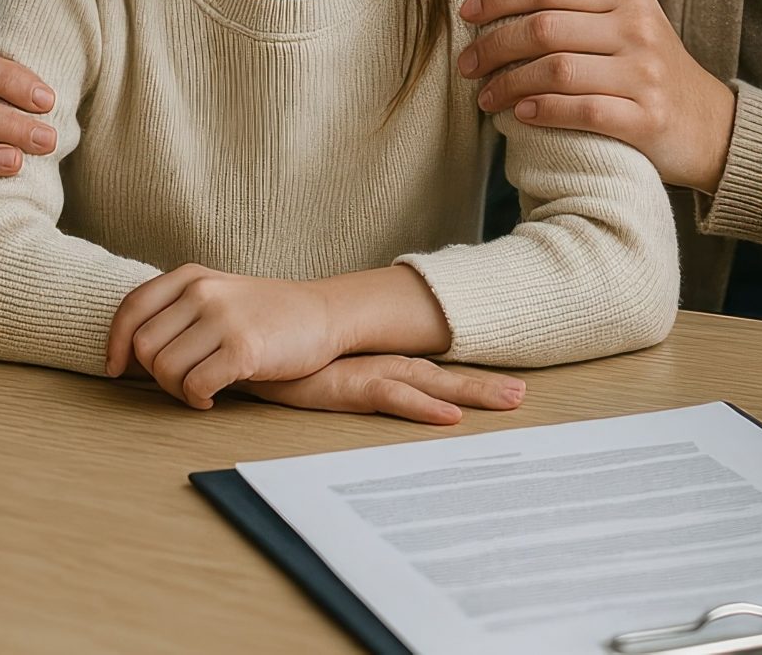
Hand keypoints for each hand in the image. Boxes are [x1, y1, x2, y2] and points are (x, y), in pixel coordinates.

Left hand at [105, 267, 348, 408]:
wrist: (325, 314)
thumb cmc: (267, 313)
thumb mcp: (219, 293)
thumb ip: (178, 310)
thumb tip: (128, 353)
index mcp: (192, 276)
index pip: (132, 308)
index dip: (115, 344)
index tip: (117, 369)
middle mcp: (203, 291)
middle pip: (144, 346)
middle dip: (155, 375)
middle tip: (181, 382)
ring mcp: (224, 318)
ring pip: (165, 369)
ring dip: (177, 391)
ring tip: (201, 390)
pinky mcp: (244, 348)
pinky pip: (195, 386)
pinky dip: (197, 401)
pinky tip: (212, 399)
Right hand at [248, 356, 527, 425]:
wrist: (239, 345)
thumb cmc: (275, 360)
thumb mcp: (312, 377)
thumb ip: (332, 381)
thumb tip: (350, 390)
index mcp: (373, 363)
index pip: (427, 372)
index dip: (464, 379)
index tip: (502, 386)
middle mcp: (376, 364)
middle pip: (439, 376)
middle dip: (480, 385)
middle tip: (522, 395)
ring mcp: (362, 374)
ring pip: (428, 384)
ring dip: (470, 391)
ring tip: (511, 398)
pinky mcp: (343, 387)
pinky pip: (391, 398)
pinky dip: (422, 408)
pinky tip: (450, 417)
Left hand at [458, 0, 735, 192]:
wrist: (708, 121)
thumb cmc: (655, 55)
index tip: (467, 11)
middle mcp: (636, 29)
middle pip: (545, 29)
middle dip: (495, 45)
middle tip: (467, 64)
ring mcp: (643, 75)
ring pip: (559, 71)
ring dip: (510, 84)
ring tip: (484, 96)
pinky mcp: (646, 119)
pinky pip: (585, 112)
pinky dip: (545, 111)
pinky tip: (521, 114)